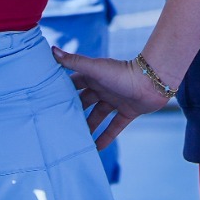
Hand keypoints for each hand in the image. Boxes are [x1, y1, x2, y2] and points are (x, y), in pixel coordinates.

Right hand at [54, 48, 168, 151]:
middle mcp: (103, 88)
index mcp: (93, 76)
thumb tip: (52, 50)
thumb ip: (74, 61)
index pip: (73, 84)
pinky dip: (106, 137)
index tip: (47, 100)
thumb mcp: (95, 68)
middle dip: (73, 111)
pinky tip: (97, 149)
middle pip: (84, 102)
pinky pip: (114, 127)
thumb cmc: (122, 72)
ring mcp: (115, 100)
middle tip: (59, 124)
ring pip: (98, 116)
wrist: (152, 82)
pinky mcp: (127, 112)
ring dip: (88, 126)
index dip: (62, 90)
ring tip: (76, 139)